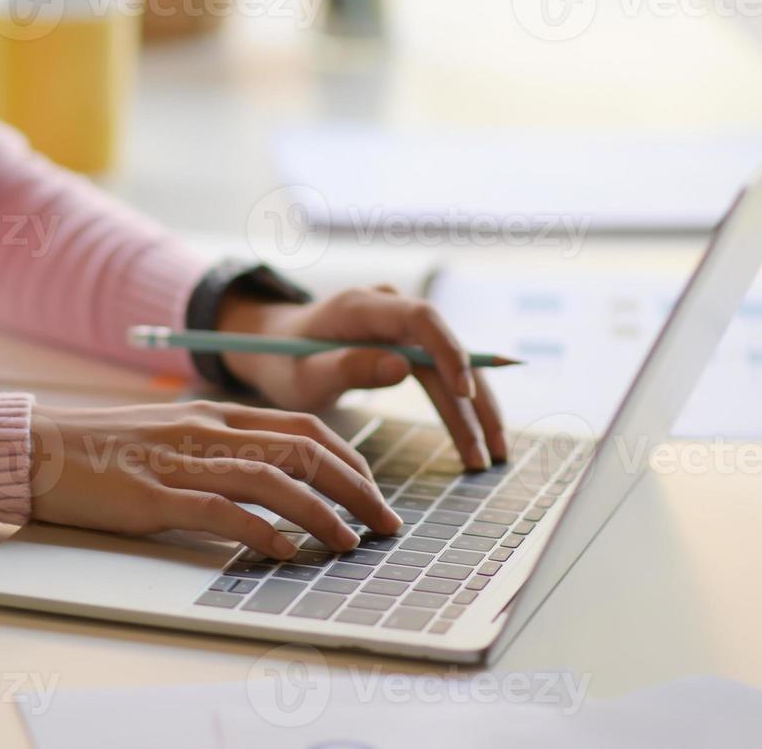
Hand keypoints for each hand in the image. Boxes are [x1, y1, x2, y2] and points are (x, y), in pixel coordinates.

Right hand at [27, 400, 402, 556]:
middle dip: (354, 487)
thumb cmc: (100, 450)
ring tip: (351, 542)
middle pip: (300, 450)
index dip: (348, 458)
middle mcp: (204, 430)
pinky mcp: (151, 496)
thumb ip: (217, 447)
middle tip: (385, 522)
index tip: (373, 490)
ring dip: (321, 512)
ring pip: (270, 478)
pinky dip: (260, 532)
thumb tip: (271, 476)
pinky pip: (218, 510)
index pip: (301, 428)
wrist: (34, 450)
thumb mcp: (170, 435)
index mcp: (212, 413)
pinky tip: (287, 553)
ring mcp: (178, 461)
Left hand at [216, 285, 505, 469]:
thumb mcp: (301, 375)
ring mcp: (400, 322)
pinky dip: (460, 404)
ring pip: (452, 363)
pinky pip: (442, 371)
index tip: (465, 396)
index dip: (449, 352)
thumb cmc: (280, 362)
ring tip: (491, 455)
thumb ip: (346, 368)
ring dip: (475, 408)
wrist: (269, 343)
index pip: (421, 318)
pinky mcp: (406, 341)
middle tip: (487, 452)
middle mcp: (388, 306)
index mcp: (360, 306)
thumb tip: (403, 367)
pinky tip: (479, 436)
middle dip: (472, 401)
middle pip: (446, 348)